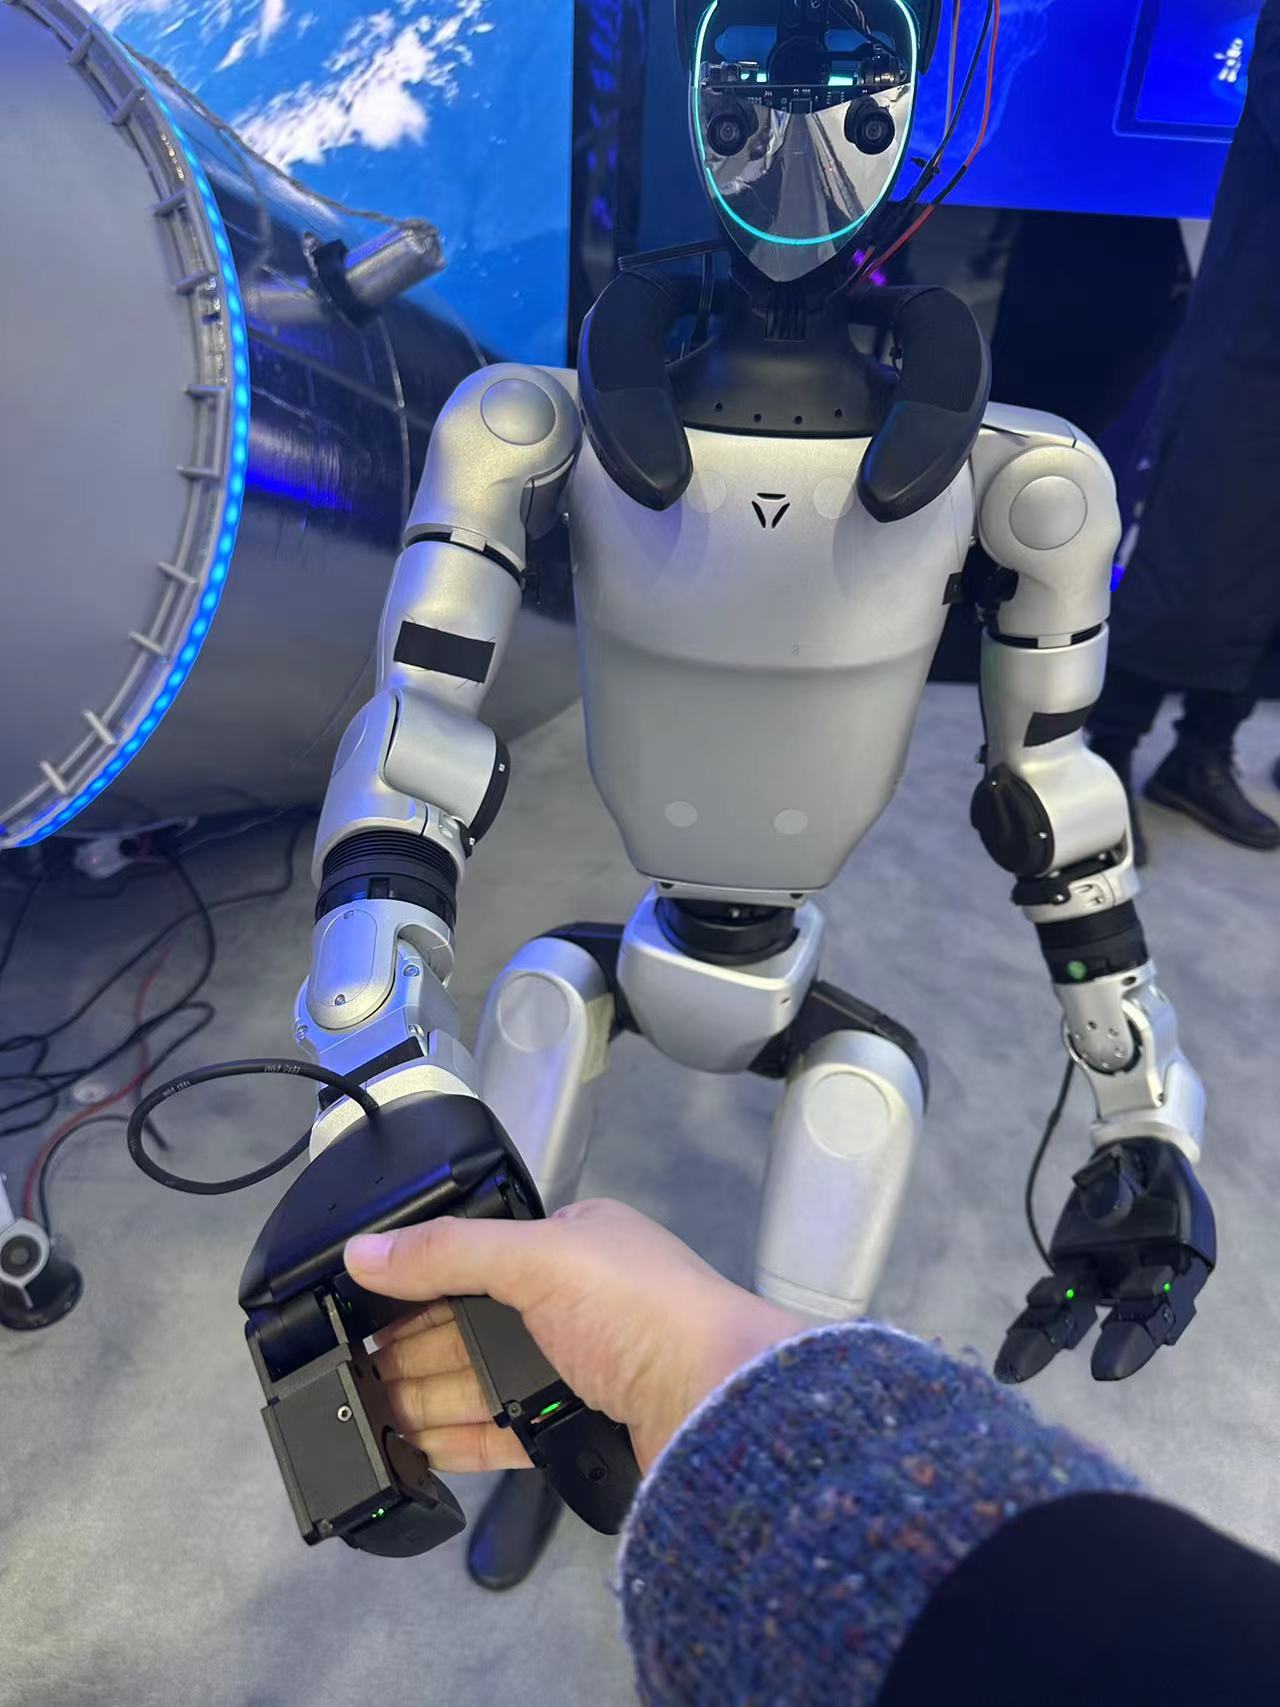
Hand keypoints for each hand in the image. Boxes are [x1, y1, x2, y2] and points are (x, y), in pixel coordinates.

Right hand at [344, 1198, 803, 1474]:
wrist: (719, 1407)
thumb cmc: (644, 1310)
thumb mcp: (539, 1257)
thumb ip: (447, 1252)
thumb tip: (363, 1252)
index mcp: (576, 1242)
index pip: (479, 1255)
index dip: (420, 1281)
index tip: (363, 1310)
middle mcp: (578, 1302)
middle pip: (475, 1324)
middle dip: (413, 1349)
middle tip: (350, 1373)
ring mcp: (581, 1369)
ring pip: (486, 1381)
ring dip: (427, 1397)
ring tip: (369, 1417)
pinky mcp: (581, 1429)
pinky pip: (507, 1434)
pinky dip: (463, 1440)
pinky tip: (420, 1450)